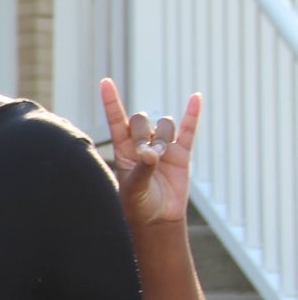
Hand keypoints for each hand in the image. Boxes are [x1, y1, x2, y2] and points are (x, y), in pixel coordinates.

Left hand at [101, 77, 199, 227]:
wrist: (157, 217)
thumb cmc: (138, 204)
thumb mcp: (134, 188)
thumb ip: (142, 170)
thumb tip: (151, 154)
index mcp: (123, 149)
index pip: (117, 120)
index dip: (111, 101)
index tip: (105, 82)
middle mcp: (142, 143)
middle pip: (143, 120)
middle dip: (144, 134)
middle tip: (146, 156)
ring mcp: (163, 146)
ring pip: (164, 125)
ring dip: (163, 138)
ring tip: (161, 159)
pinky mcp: (182, 153)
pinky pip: (188, 129)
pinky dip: (192, 113)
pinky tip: (196, 97)